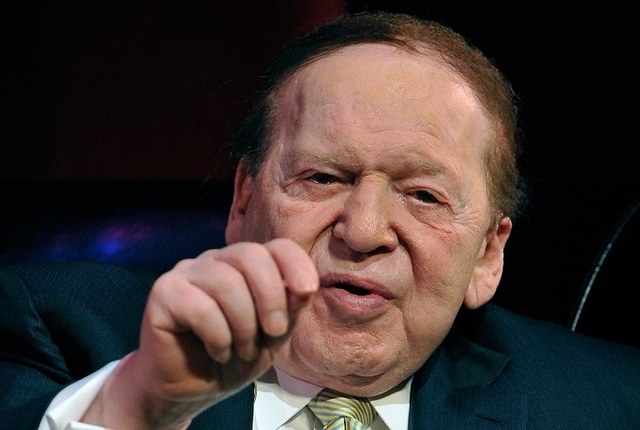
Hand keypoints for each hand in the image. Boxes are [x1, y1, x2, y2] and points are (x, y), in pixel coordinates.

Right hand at [82, 238, 318, 428]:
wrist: (189, 390)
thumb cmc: (232, 358)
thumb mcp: (272, 337)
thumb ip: (289, 309)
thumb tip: (305, 287)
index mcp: (245, 266)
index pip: (276, 247)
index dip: (296, 264)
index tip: (306, 291)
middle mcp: (216, 261)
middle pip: (251, 255)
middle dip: (271, 298)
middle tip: (273, 333)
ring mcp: (187, 272)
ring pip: (227, 283)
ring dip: (243, 326)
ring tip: (242, 351)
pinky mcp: (163, 292)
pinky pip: (200, 306)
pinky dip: (218, 337)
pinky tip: (217, 352)